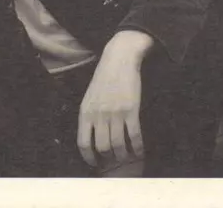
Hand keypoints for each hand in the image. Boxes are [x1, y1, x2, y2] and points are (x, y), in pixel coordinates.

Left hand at [77, 30, 153, 168]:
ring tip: (127, 157)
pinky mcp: (131, 109)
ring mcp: (115, 113)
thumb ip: (89, 116)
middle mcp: (99, 115)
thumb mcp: (90, 97)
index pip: (83, 143)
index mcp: (85, 112)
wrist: (119, 59)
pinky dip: (137, 147)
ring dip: (123, 155)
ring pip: (118, 145)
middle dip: (109, 158)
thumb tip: (92, 138)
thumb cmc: (105, 77)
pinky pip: (134, 135)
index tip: (95, 163)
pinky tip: (139, 151)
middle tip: (114, 159)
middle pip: (102, 147)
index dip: (89, 158)